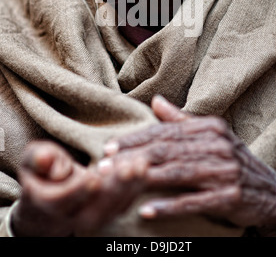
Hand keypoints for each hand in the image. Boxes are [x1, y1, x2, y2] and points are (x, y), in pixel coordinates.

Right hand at [12, 140, 146, 236]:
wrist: (47, 201)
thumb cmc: (40, 173)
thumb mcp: (32, 161)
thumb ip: (39, 158)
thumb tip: (44, 158)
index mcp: (50, 203)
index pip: (64, 200)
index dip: (78, 189)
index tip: (93, 176)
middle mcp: (72, 217)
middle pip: (95, 208)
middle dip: (114, 187)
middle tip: (128, 167)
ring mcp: (93, 218)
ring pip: (113, 208)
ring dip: (130, 187)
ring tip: (141, 164)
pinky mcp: (109, 212)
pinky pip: (124, 203)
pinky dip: (135, 186)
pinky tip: (143, 166)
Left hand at [104, 96, 275, 236]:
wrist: (268, 190)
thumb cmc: (230, 159)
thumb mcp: (210, 135)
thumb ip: (181, 120)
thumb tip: (156, 100)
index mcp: (208, 128)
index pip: (165, 131)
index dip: (136, 139)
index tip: (111, 147)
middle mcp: (217, 145)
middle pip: (167, 150)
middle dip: (132, 157)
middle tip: (105, 166)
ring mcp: (224, 171)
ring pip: (176, 173)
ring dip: (144, 179)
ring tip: (118, 184)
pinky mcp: (229, 196)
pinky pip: (194, 202)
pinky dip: (169, 206)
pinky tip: (147, 210)